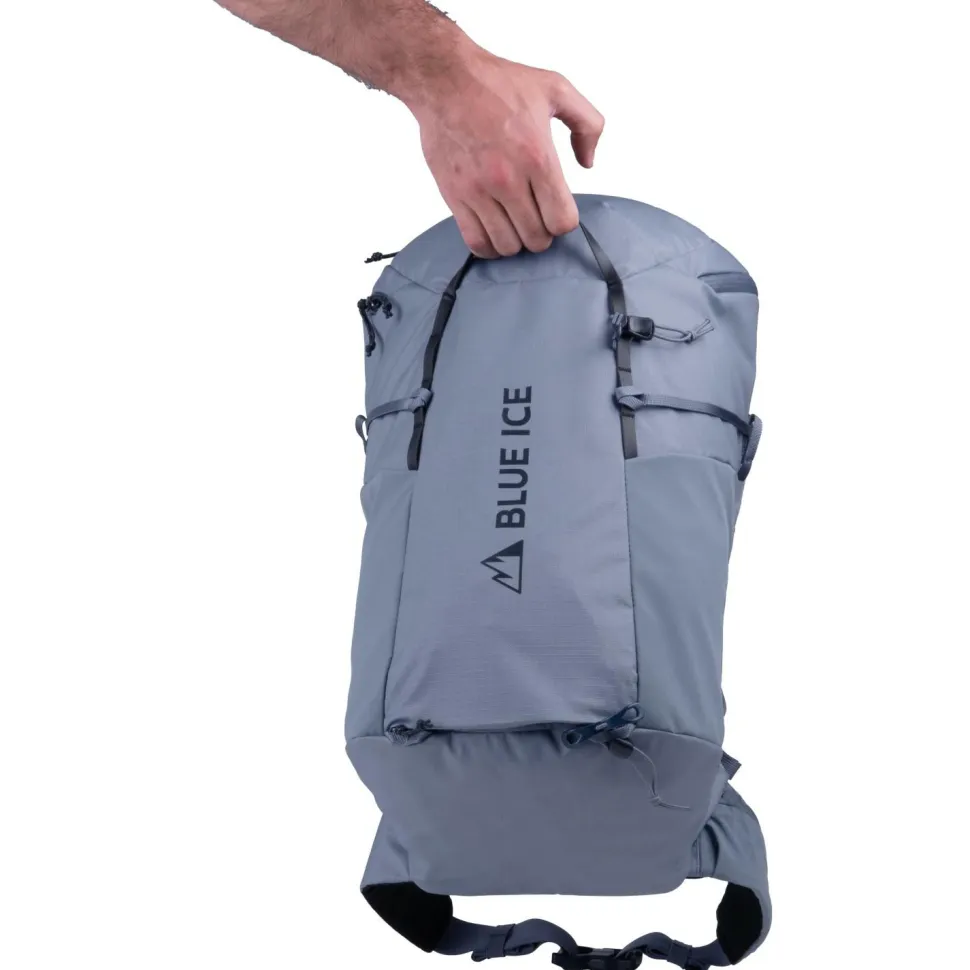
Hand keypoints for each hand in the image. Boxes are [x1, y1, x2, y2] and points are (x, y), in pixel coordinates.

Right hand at [407, 49, 604, 257]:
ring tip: (514, 223)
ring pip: (508, 246)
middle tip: (535, 217)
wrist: (446, 79)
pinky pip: (477, 243)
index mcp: (538, 157)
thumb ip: (587, 124)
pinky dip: (489, 246)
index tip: (556, 209)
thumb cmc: (498, 83)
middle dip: (541, 233)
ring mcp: (479, 191)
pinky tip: (493, 230)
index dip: (563, 221)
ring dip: (516, 241)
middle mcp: (509, 179)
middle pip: (536, 239)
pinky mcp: (455, 197)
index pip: (562, 221)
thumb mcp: (556, 88)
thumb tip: (587, 163)